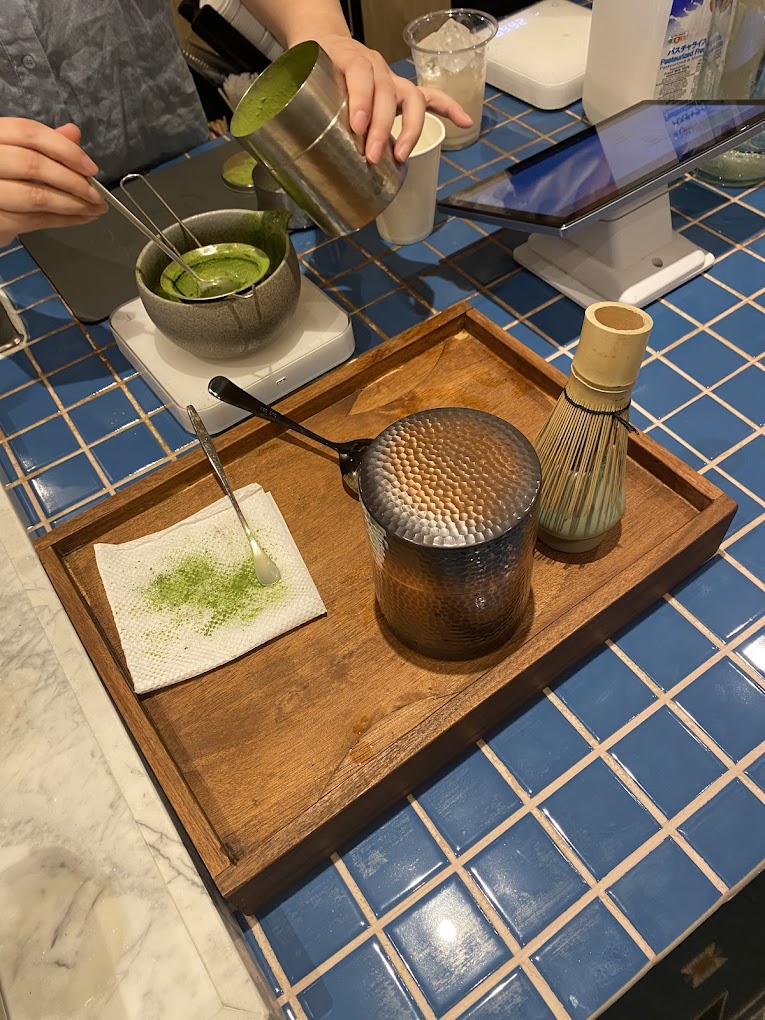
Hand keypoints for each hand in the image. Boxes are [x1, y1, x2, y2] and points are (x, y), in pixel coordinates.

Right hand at [0, 119, 107, 245]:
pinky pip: (33, 221)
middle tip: (97, 194)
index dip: (64, 148)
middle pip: (33, 164)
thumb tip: (72, 133)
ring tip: (94, 208)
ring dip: (72, 204)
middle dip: (73, 181)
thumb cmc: (0, 177)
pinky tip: (80, 218)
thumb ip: (40, 144)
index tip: (90, 167)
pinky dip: (62, 221)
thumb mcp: (14, 153)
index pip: (28, 132)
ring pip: (35, 196)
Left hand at [315, 35, 472, 162]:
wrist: (323, 42)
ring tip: (402, 155)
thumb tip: (296, 148)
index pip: (360, 73)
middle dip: (383, 127)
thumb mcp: (301, 78)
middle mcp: (376, 67)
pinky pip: (431, 98)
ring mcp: (392, 80)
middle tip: (374, 156)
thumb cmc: (312, 67)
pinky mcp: (402, 92)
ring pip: (411, 98)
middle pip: (388, 92)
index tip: (357, 127)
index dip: (361, 99)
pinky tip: (464, 123)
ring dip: (411, 129)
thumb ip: (301, 104)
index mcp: (348, 56)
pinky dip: (449, 110)